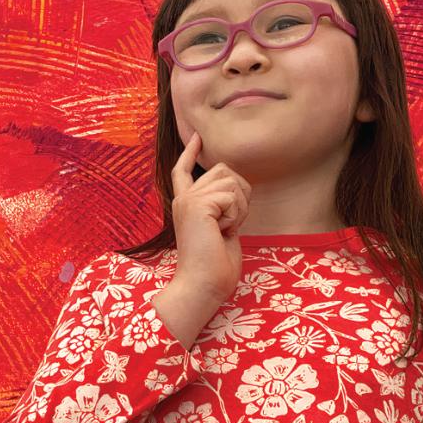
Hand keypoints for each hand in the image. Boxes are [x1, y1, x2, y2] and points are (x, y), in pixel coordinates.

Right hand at [168, 131, 249, 300]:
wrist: (203, 286)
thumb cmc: (216, 267)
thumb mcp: (222, 230)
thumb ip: (223, 207)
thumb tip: (236, 188)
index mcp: (185, 205)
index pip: (184, 171)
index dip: (191, 152)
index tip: (196, 136)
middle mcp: (183, 199)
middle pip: (224, 170)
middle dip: (240, 196)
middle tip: (229, 226)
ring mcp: (188, 200)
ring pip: (232, 181)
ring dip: (240, 207)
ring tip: (225, 230)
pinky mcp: (196, 204)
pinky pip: (232, 196)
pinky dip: (237, 215)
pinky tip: (222, 232)